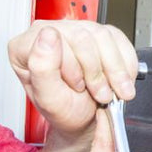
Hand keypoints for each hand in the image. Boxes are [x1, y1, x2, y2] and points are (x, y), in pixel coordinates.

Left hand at [8, 20, 137, 136]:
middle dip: (96, 71)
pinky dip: (125, 65)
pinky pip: (118, 39)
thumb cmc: (66, 112)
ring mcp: (76, 30)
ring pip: (103, 36)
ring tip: (111, 90)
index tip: (77, 87)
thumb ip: (41, 68)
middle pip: (83, 36)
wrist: (89, 121)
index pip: (55, 38)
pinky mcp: (100, 34)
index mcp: (26, 46)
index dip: (72, 66)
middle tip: (99, 93)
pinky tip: (118, 80)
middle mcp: (50, 34)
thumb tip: (46, 35)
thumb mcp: (50, 99)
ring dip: (114, 70)